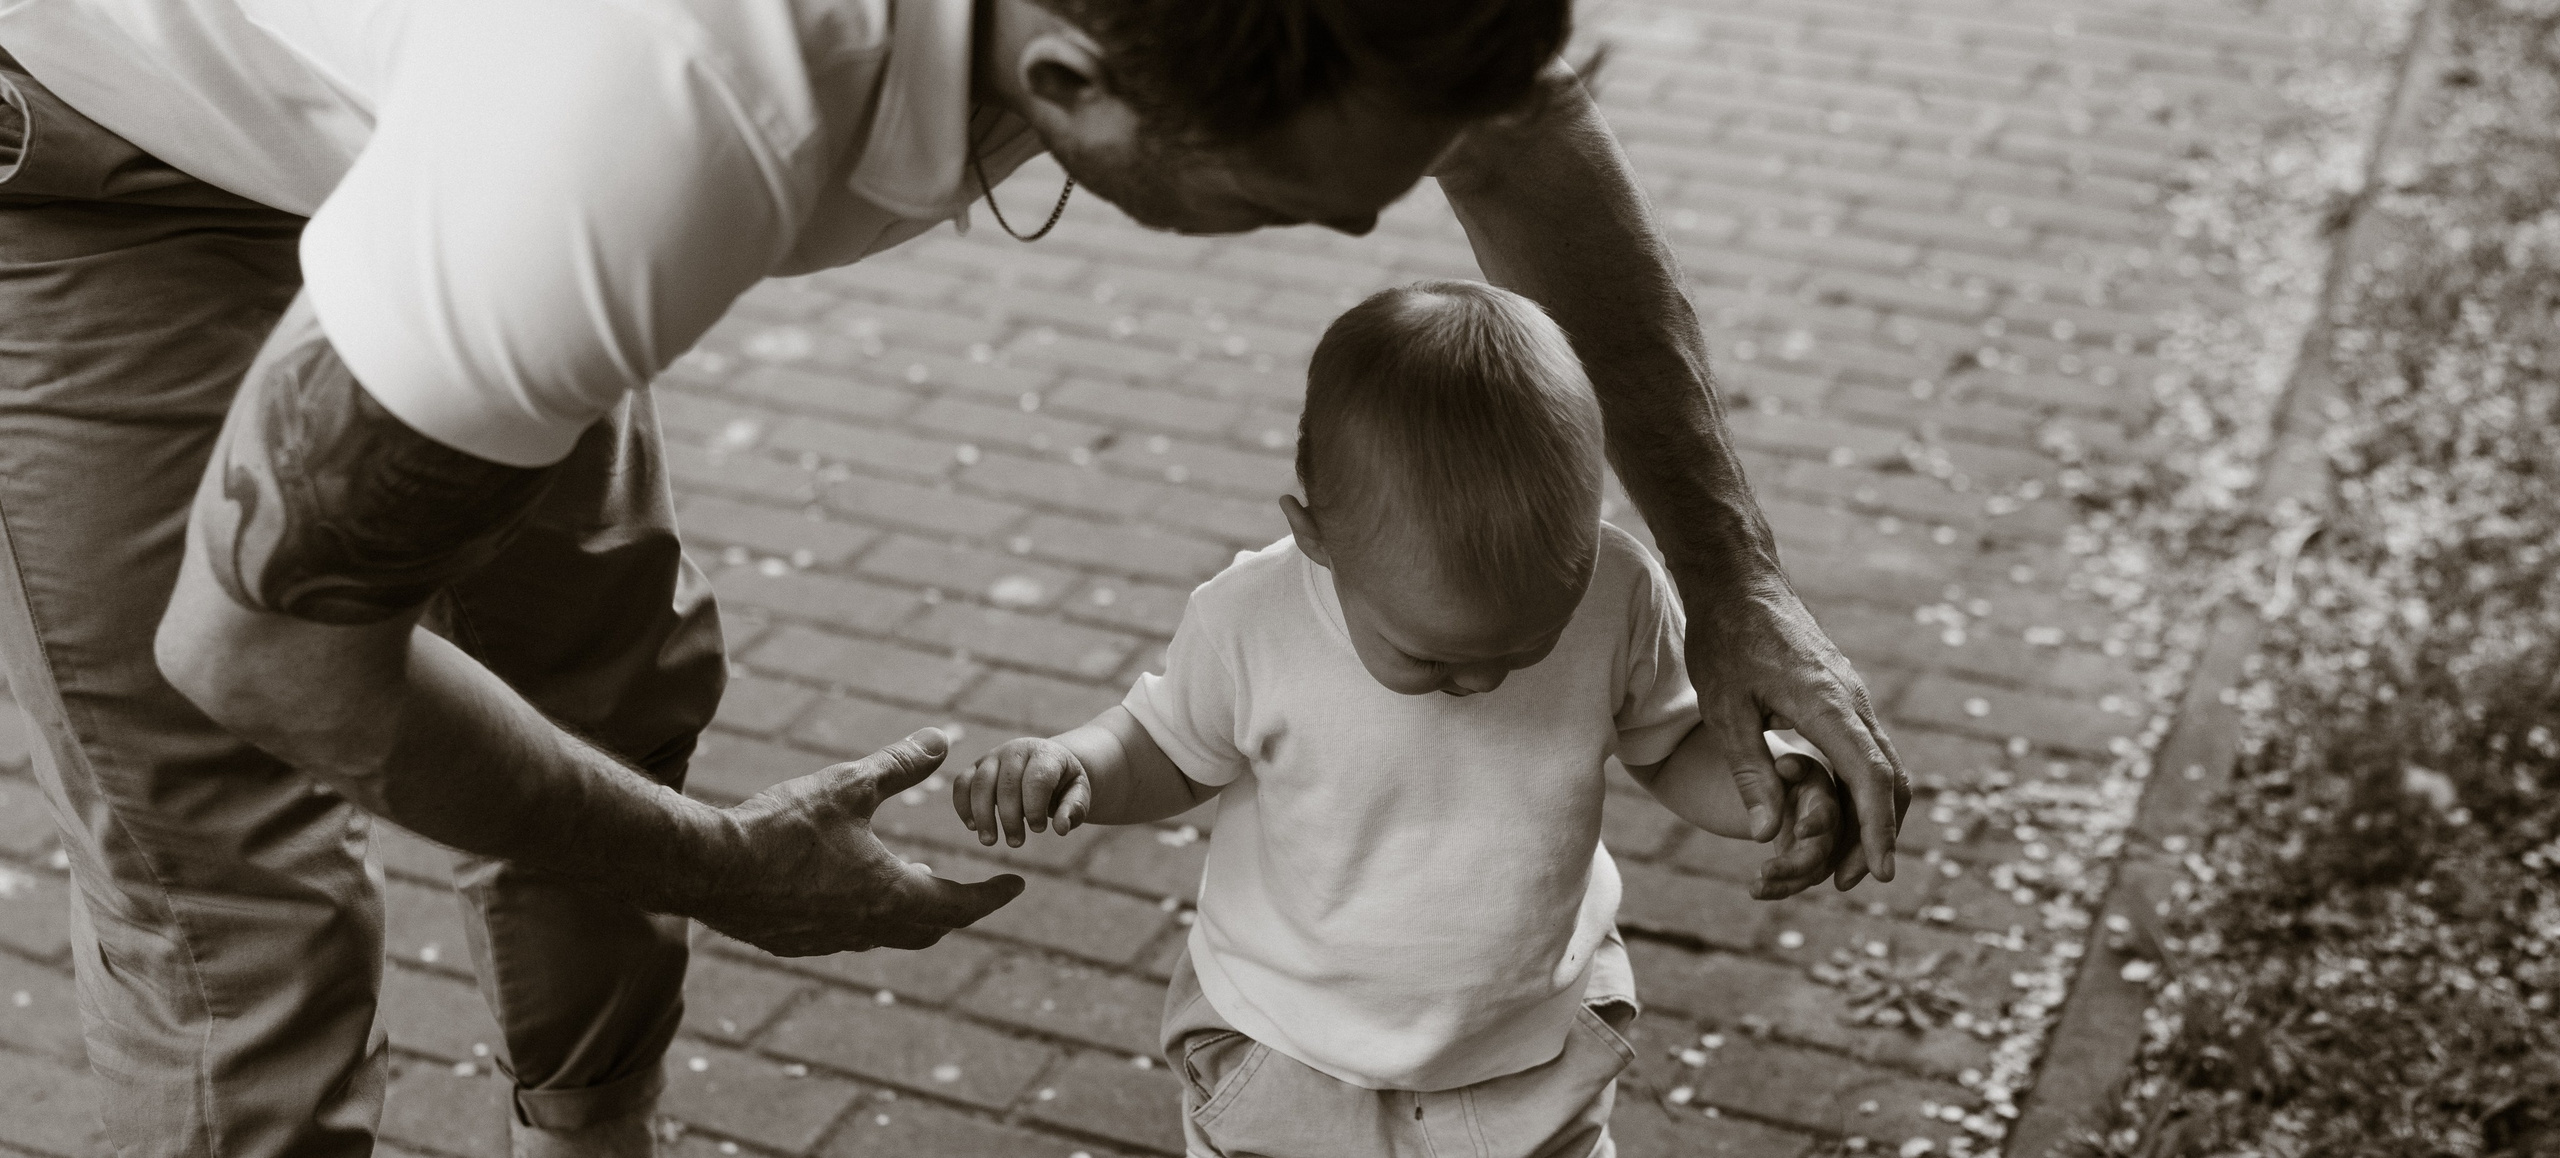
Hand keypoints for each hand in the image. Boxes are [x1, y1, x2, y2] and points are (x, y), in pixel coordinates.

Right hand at [695, 728, 1023, 955]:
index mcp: (890, 894)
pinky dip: (866, 918)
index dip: (992, 894)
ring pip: (887, 935)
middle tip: (973, 893)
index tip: (1017, 884)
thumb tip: (943, 740)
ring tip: (917, 887)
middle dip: (956, 910)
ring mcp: (829, 941)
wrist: (707, 869)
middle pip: (929, 929)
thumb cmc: (781, 826)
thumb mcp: (847, 785)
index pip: (960, 904)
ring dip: (910, 914)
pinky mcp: (796, 943)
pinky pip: (846, 936)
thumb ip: (899, 765)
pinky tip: (852, 897)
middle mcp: (867, 927)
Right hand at [953, 737, 1092, 846]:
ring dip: (982, 815)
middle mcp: (1016, 750)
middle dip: (1009, 817)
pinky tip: (973, 827)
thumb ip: (1074, 808)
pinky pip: (961, 784)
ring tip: (990, 841)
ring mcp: (993, 756)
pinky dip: (963, 806)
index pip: (1036, 779)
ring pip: (980, 783)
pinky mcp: (976, 767)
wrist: (1046, 764)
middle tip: (1016, 843)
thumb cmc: (1063, 782)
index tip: (1039, 829)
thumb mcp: (1078, 792)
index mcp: (1045, 753)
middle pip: (1006, 783)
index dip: (1035, 807)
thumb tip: (1061, 829)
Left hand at [1686, 580, 1909, 883]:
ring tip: (1844, 859)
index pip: (1870, 776)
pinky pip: (1868, 750)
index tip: (1880, 873)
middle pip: (1891, 778)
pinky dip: (1863, 789)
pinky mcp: (1844, 695)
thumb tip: (1767, 834)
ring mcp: (1853, 697)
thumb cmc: (1724, 639)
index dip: (1878, 829)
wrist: (1739, 581)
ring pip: (1884, 765)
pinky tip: (1840, 813)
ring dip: (1872, 814)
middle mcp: (1853, 701)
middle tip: (1852, 879)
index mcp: (1828, 704)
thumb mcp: (1725, 709)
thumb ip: (1749, 771)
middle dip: (1880, 833)